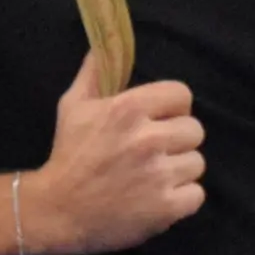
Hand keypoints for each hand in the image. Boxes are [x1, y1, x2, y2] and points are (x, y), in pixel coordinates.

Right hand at [29, 53, 205, 254]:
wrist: (57, 210)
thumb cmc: (68, 155)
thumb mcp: (73, 106)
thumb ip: (95, 73)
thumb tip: (106, 43)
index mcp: (128, 110)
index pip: (182, 95)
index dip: (173, 107)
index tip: (159, 119)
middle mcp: (148, 139)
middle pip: (194, 130)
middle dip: (177, 140)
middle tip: (155, 151)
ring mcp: (159, 175)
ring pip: (197, 163)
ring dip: (180, 170)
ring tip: (156, 176)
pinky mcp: (166, 208)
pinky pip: (196, 195)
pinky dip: (182, 199)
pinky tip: (160, 197)